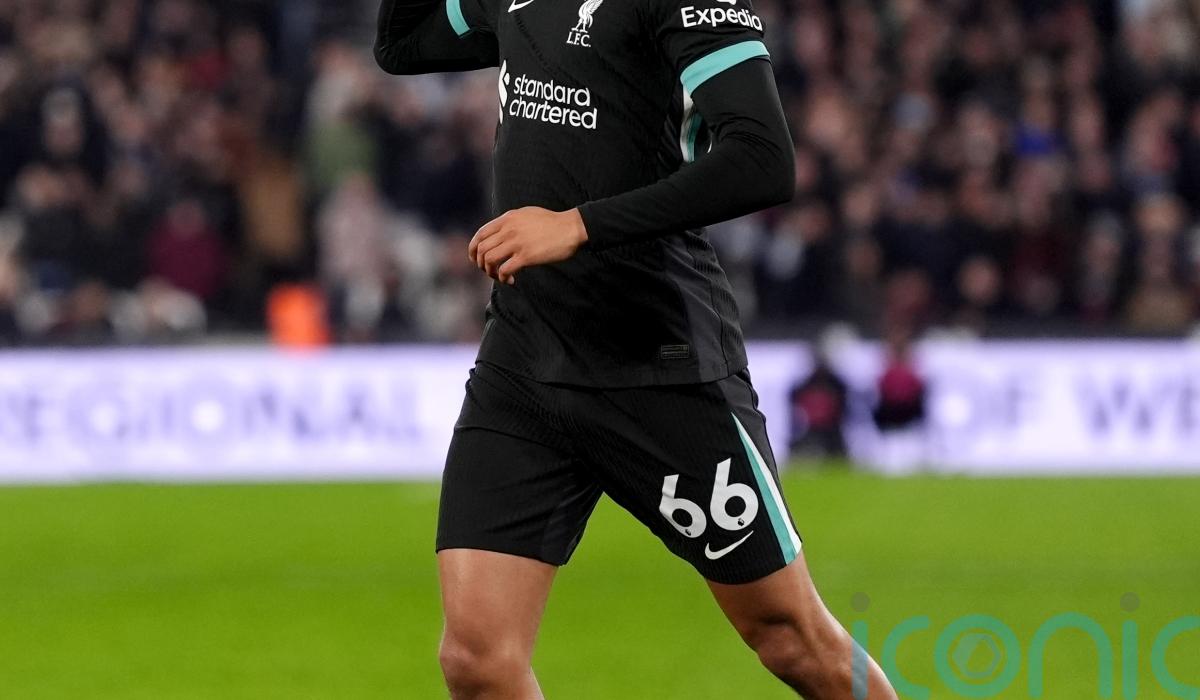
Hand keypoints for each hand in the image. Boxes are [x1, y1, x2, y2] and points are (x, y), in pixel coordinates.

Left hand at [468, 207, 587, 284]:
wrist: (571, 228)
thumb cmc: (552, 223)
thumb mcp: (526, 214)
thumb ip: (510, 222)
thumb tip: (498, 234)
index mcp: (507, 218)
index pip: (480, 234)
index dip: (473, 249)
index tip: (476, 259)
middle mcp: (508, 229)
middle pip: (481, 249)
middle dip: (481, 264)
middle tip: (490, 271)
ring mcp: (516, 243)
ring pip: (489, 260)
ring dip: (490, 272)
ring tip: (500, 276)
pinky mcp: (526, 256)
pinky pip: (504, 270)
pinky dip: (503, 278)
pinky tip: (511, 281)